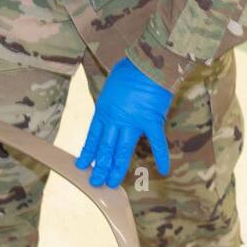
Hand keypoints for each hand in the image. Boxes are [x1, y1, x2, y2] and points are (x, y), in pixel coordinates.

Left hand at [77, 57, 172, 187]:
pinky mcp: (152, 121)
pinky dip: (162, 156)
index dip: (87, 153)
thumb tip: (111, 107)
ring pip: (123, 151)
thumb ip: (110, 101)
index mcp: (104, 111)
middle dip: (100, 167)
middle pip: (105, 149)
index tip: (82, 166)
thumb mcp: (110, 86)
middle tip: (96, 182)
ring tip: (112, 183)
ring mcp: (134, 123)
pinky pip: (157, 142)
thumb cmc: (129, 69)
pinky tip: (164, 170)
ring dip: (117, 168)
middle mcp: (116, 120)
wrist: (146, 63)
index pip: (93, 137)